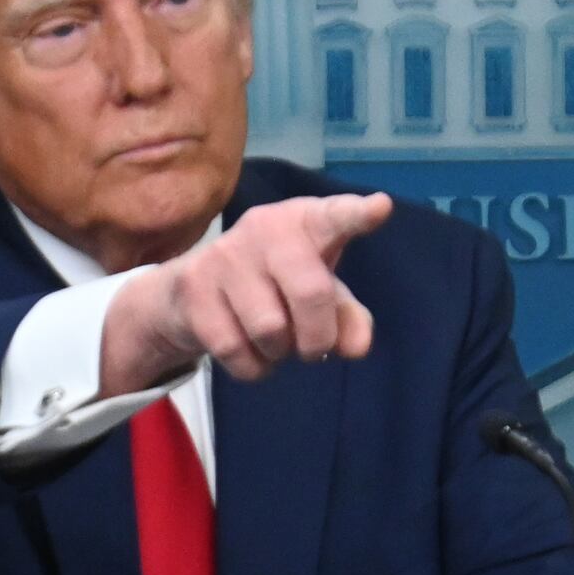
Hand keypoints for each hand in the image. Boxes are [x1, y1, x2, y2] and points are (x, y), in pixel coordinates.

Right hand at [104, 190, 388, 393]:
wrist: (191, 292)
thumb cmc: (272, 285)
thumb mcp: (319, 295)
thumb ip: (347, 318)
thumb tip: (356, 347)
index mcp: (305, 221)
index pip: (335, 217)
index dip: (358, 215)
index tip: (381, 208)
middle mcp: (264, 227)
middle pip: (311, 293)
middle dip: (318, 337)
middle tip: (313, 348)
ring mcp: (224, 254)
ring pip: (271, 330)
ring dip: (279, 353)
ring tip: (273, 341)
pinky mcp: (193, 288)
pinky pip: (235, 349)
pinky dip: (252, 367)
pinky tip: (248, 350)